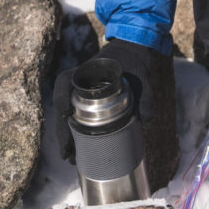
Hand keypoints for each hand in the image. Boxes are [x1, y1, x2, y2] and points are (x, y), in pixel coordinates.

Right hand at [53, 38, 178, 190]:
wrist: (133, 51)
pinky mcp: (86, 101)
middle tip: (67, 154)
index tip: (66, 112)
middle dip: (62, 131)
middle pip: (62, 105)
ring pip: (65, 114)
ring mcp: (81, 91)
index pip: (65, 81)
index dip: (61, 97)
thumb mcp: (142, 74)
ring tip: (70, 157)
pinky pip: (74, 117)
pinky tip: (77, 150)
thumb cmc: (134, 60)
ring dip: (65, 135)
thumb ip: (146, 95)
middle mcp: (79, 81)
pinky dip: (73, 133)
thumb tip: (147, 120)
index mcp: (88, 70)